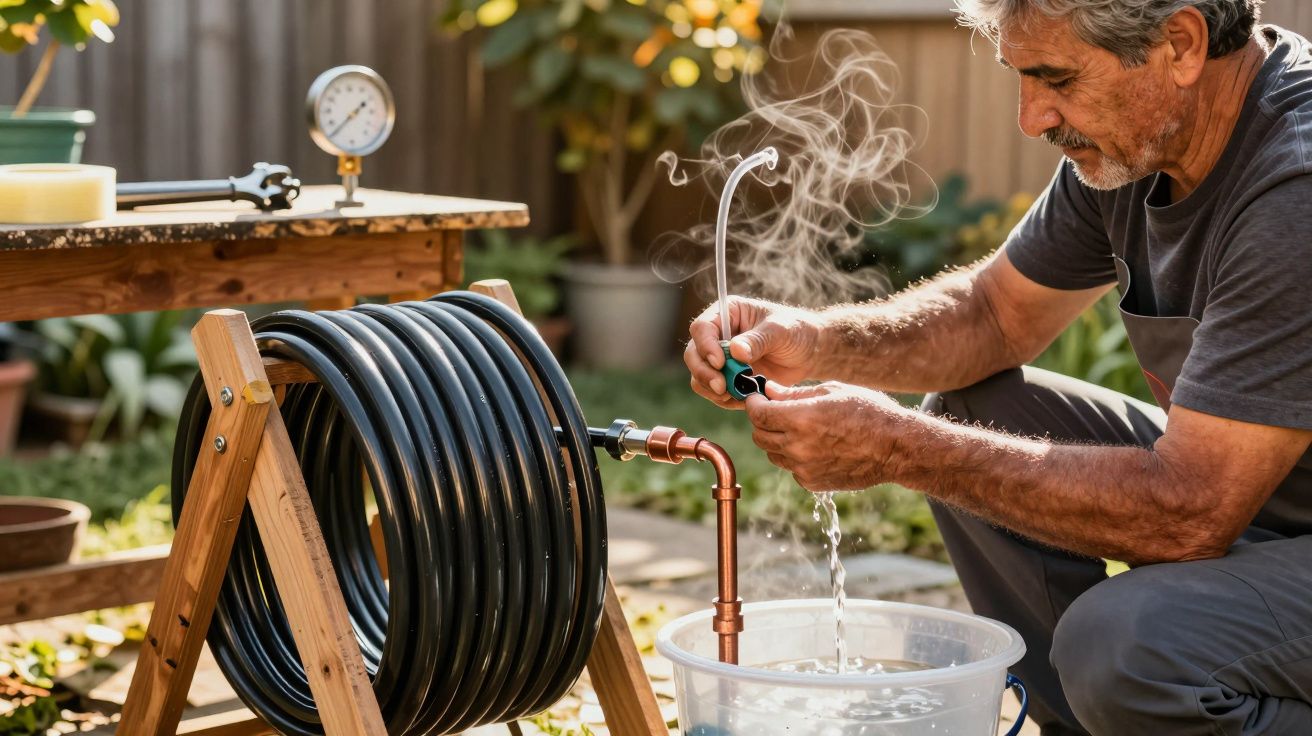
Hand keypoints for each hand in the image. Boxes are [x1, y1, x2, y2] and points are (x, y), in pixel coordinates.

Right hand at [684, 296, 822, 408]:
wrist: (810, 353)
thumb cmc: (797, 331)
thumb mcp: (780, 331)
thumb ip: (758, 340)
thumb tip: (735, 351)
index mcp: (728, 313)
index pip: (702, 328)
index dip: (706, 346)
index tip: (720, 363)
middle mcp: (718, 335)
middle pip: (693, 355)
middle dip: (704, 373)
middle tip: (722, 387)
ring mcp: (721, 359)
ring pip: (699, 376)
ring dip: (713, 390)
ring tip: (735, 395)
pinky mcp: (728, 379)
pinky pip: (715, 393)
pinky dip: (725, 400)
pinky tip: (744, 399)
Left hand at [745, 382, 909, 491]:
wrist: (896, 448)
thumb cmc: (869, 412)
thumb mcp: (833, 392)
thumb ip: (794, 394)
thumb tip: (768, 390)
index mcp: (801, 419)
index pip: (757, 414)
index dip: (753, 403)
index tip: (758, 398)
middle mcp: (798, 447)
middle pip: (759, 436)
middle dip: (762, 421)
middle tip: (776, 411)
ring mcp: (804, 468)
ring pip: (772, 453)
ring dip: (777, 440)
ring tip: (800, 429)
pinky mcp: (812, 483)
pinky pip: (791, 468)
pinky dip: (795, 457)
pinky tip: (816, 446)